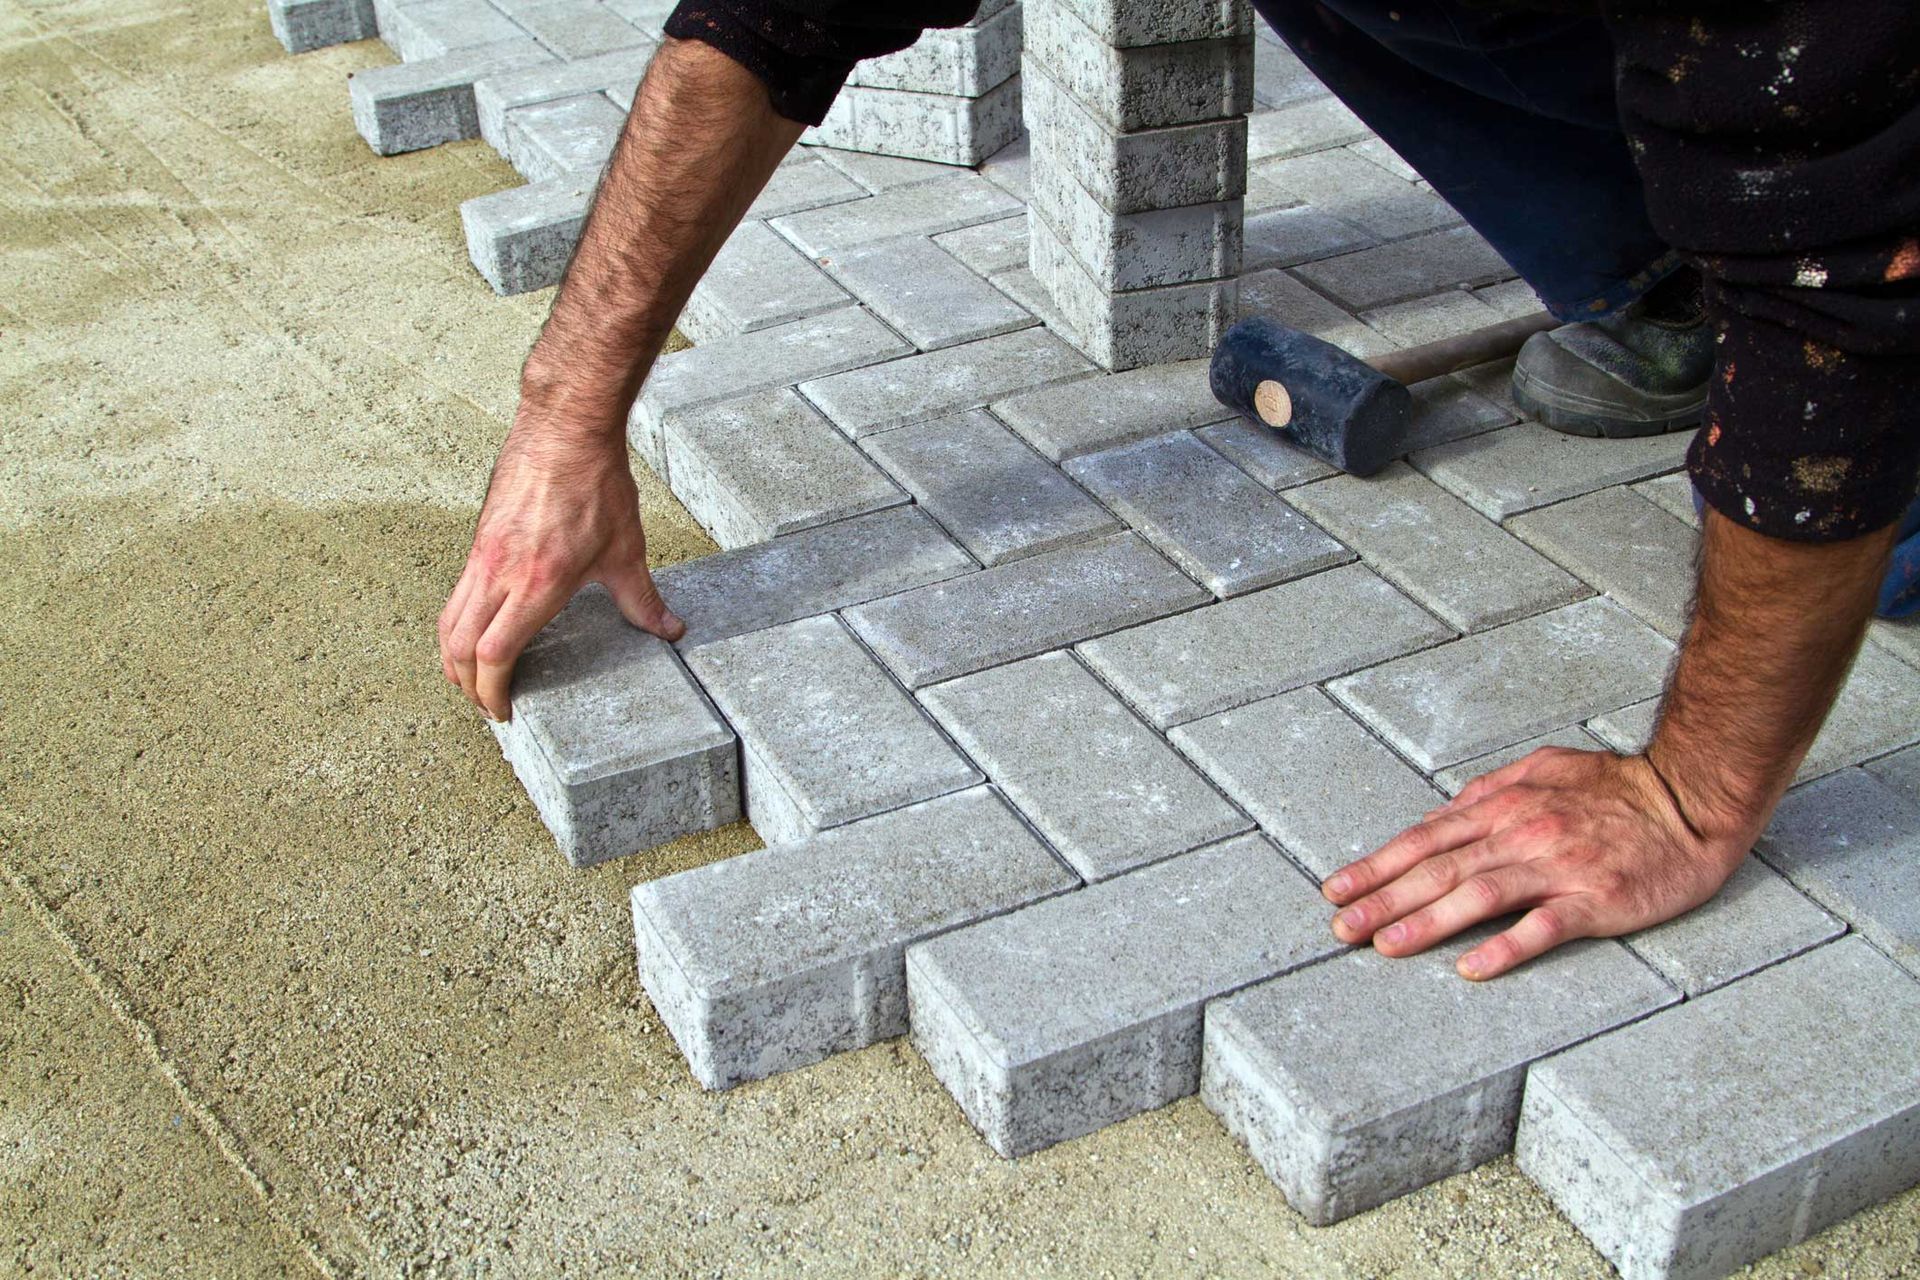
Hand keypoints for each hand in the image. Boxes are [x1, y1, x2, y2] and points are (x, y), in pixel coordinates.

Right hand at [438, 420, 683, 720]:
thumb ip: (643, 600)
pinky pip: (456, 594)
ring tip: (473, 679)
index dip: (492, 692)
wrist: (564, 430)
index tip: (504, 711)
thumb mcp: (626, 551)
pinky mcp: (478, 539)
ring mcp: (482, 555)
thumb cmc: (596, 486)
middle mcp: (497, 573)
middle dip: (467, 686)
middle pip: (458, 647)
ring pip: (448, 621)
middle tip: (487, 705)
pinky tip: (476, 632)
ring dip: (454, 658)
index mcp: (534, 585)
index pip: (494, 655)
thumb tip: (670, 631)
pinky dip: (457, 625)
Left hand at [1320, 747, 1749, 979]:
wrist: (1692, 801)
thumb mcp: (1545, 768)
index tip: (1336, 889)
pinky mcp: (1598, 900)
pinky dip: (1506, 947)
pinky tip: (1472, 968)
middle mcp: (1523, 833)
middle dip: (1383, 899)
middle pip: (1440, 869)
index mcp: (1506, 805)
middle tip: (1340, 928)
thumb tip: (1443, 812)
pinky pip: (1545, 927)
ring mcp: (1560, 867)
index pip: (1426, 838)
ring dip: (1428, 922)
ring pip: (1480, 896)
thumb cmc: (1617, 788)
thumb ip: (1491, 790)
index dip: (1378, 865)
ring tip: (1385, 945)